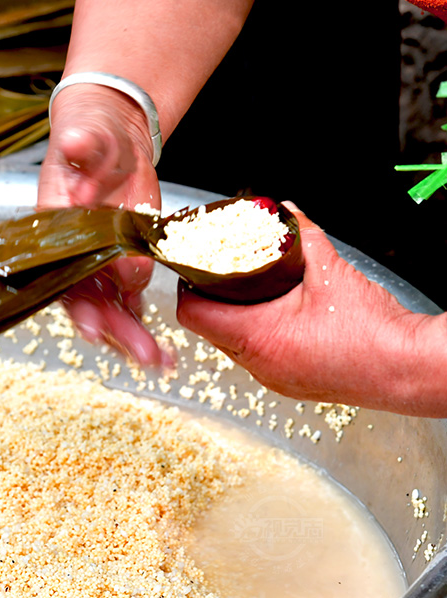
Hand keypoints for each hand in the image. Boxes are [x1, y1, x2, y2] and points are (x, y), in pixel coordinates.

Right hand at [37, 83, 167, 366]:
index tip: (94, 330)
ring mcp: (100, 264)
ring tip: (161, 364)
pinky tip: (165, 351)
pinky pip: (132, 300)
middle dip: (117, 332)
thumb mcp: (86, 136)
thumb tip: (76, 160)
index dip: (78, 305)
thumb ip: (82, 150)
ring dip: (133, 339)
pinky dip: (146, 325)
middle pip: (91, 303)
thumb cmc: (90, 136)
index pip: (62, 275)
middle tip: (143, 356)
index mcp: (56, 232)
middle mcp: (75, 257)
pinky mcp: (124, 263)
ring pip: (113, 309)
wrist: (111, 136)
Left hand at [176, 204, 445, 415]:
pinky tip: (276, 314)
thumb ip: (302, 236)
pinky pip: (257, 357)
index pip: (192, 313)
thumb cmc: (373, 330)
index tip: (195, 265)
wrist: (409, 369)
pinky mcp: (290, 384)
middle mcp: (257, 365)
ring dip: (235, 317)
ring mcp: (273, 379)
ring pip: (232, 345)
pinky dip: (258, 334)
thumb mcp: (330, 270)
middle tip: (221, 270)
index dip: (188, 284)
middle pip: (209, 328)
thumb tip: (286, 213)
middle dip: (212, 297)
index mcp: (256, 338)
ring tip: (249, 289)